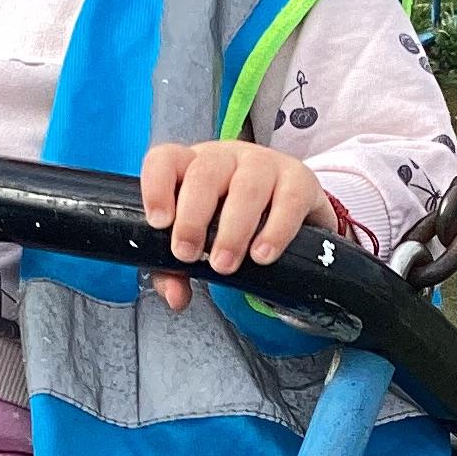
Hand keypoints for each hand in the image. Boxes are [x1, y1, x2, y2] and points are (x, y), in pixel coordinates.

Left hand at [139, 139, 335, 312]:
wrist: (293, 215)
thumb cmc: (232, 223)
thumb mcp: (199, 242)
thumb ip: (176, 270)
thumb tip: (175, 297)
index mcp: (191, 166)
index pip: (165, 159)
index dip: (157, 187)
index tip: (158, 223)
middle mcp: (226, 158)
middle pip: (204, 173)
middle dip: (192, 218)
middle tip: (188, 255)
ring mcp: (265, 164)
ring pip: (246, 187)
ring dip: (232, 230)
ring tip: (224, 265)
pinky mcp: (300, 180)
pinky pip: (289, 201)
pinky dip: (275, 231)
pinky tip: (262, 255)